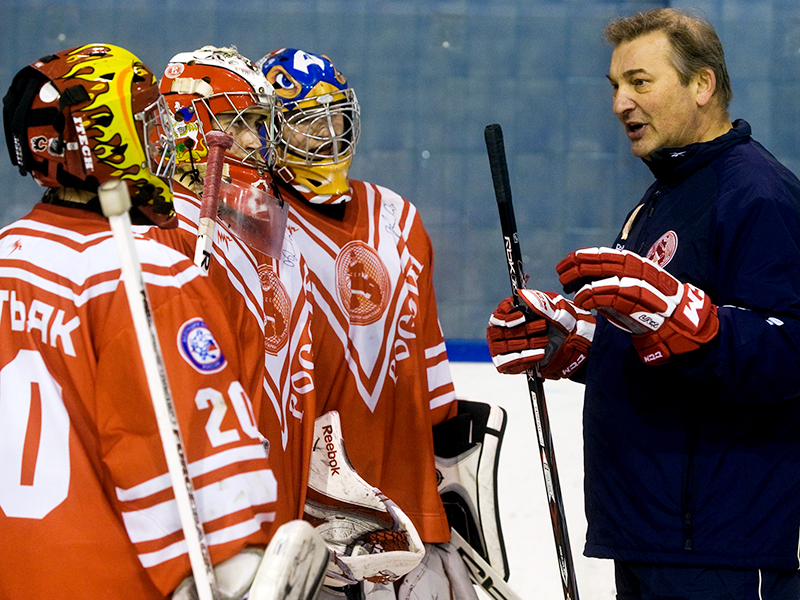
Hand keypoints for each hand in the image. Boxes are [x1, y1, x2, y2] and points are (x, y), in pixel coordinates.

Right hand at [487, 290, 594, 377]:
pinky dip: (527, 358)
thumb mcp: (543, 308)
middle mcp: (497, 333)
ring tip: (544, 340)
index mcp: (501, 318)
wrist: (557, 341)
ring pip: (507, 347)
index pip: (497, 317)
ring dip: (525, 344)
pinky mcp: (506, 364)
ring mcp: (500, 350)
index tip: (523, 316)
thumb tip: (525, 296)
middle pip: (504, 332)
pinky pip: (512, 363)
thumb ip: (534, 302)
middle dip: (524, 329)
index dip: (508, 317)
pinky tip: (540, 354)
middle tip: (543, 325)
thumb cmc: (545, 321)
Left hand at [557, 247, 718, 363]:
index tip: (568, 260)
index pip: (609, 255)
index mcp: (638, 265)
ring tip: (569, 285)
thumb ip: (611, 282)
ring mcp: (642, 287)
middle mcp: (641, 272)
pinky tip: (583, 300)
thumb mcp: (631, 288)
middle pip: (606, 262)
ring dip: (585, 280)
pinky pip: (614, 296)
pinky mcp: (642, 304)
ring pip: (609, 277)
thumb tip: (583, 279)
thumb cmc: (652, 307)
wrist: (682, 323)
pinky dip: (595, 296)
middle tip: (562, 271)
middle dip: (580, 264)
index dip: (586, 255)